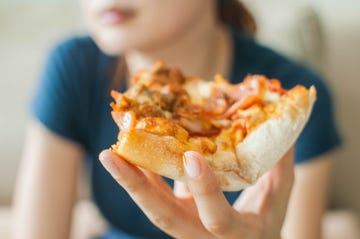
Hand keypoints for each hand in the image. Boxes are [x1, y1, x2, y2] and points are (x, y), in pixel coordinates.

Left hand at [99, 148, 293, 238]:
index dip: (205, 189)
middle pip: (163, 216)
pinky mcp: (174, 212)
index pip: (218, 218)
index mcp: (236, 234)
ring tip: (110, 148)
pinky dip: (141, 172)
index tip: (191, 156)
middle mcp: (201, 235)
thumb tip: (283, 126)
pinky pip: (154, 193)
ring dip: (129, 176)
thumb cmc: (266, 221)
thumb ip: (281, 165)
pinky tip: (130, 148)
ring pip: (151, 205)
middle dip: (136, 186)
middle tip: (111, 156)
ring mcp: (183, 225)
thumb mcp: (278, 198)